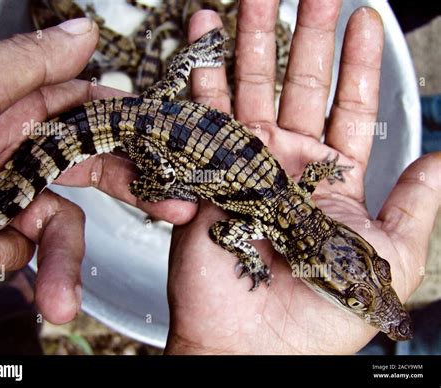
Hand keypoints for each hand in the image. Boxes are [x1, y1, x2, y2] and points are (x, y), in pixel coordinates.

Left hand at [0, 19, 196, 323]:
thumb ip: (28, 63)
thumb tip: (86, 30)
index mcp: (14, 106)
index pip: (91, 108)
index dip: (134, 125)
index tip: (172, 146)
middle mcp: (17, 147)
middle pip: (93, 165)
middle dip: (131, 192)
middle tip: (176, 209)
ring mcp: (6, 192)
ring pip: (59, 224)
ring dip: (61, 265)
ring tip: (61, 304)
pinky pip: (20, 249)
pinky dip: (5, 259)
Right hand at [166, 0, 440, 353]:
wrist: (254, 346)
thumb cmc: (319, 315)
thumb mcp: (388, 257)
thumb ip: (415, 203)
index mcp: (331, 180)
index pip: (349, 106)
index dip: (357, 63)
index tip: (366, 19)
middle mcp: (287, 164)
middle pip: (300, 87)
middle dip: (307, 37)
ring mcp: (245, 164)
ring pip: (251, 91)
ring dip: (253, 44)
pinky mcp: (207, 173)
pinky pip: (204, 116)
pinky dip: (202, 79)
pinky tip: (203, 42)